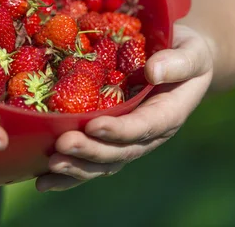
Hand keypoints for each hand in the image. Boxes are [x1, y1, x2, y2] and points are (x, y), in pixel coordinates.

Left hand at [36, 24, 213, 191]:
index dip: (120, 130)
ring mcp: (127, 140)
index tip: (94, 125)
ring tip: (51, 165)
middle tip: (63, 145)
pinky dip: (68, 173)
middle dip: (90, 151)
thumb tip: (153, 71)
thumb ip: (178, 62)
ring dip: (76, 167)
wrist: (177, 61)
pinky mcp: (110, 140)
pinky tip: (43, 181)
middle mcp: (147, 135)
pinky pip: (90, 161)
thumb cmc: (185, 53)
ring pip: (103, 163)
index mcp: (168, 115)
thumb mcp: (191, 52)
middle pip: (119, 151)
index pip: (144, 127)